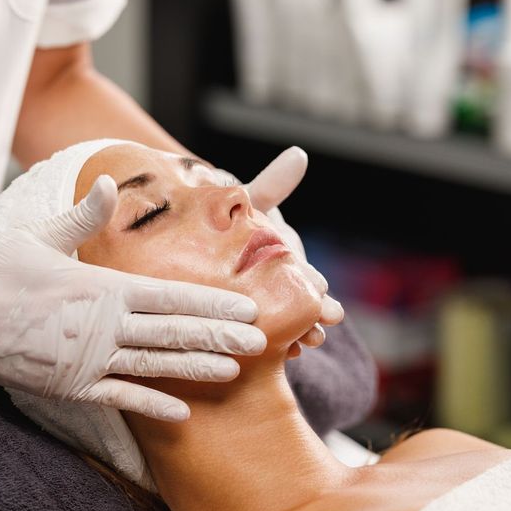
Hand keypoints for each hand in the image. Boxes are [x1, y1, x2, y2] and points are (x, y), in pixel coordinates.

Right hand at [0, 176, 266, 421]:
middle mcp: (98, 326)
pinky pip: (116, 398)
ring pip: (154, 365)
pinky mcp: (63, 386)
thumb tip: (110, 185)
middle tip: (262, 341)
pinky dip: (150, 405)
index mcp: (98, 287)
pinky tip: (181, 413)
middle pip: (173, 332)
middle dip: (220, 336)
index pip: (170, 295)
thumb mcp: (39, 236)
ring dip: (197, 369)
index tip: (247, 307)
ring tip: (236, 371)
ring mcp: (82, 360)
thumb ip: (83, 219)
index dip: (213, 304)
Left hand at [240, 147, 344, 349]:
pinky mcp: (239, 321)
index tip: (322, 290)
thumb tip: (299, 155)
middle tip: (317, 332)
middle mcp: (274, 279)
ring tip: (302, 347)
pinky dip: (271, 345)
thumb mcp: (246, 203)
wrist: (189, 237)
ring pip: (281, 320)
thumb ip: (271, 185)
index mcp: (280, 253)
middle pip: (294, 299)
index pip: (299, 267)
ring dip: (294, 334)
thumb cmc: (223, 216)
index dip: (311, 280)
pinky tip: (279, 356)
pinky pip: (258, 336)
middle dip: (309, 316)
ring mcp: (259, 302)